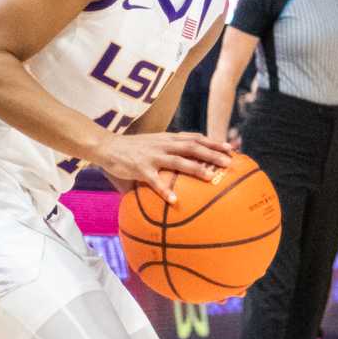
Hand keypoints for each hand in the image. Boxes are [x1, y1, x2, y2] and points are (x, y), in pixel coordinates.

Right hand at [95, 131, 233, 202]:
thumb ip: (170, 150)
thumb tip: (187, 164)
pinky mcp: (140, 168)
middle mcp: (164, 144)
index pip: (195, 137)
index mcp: (168, 138)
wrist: (107, 145)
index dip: (213, 142)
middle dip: (212, 153)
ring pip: (179, 161)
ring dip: (196, 169)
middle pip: (193, 147)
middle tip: (229, 161)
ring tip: (211, 177)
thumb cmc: (133, 148)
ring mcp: (153, 155)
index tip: (230, 148)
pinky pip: (155, 181)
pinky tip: (175, 201)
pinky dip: (165, 190)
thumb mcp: (154, 143)